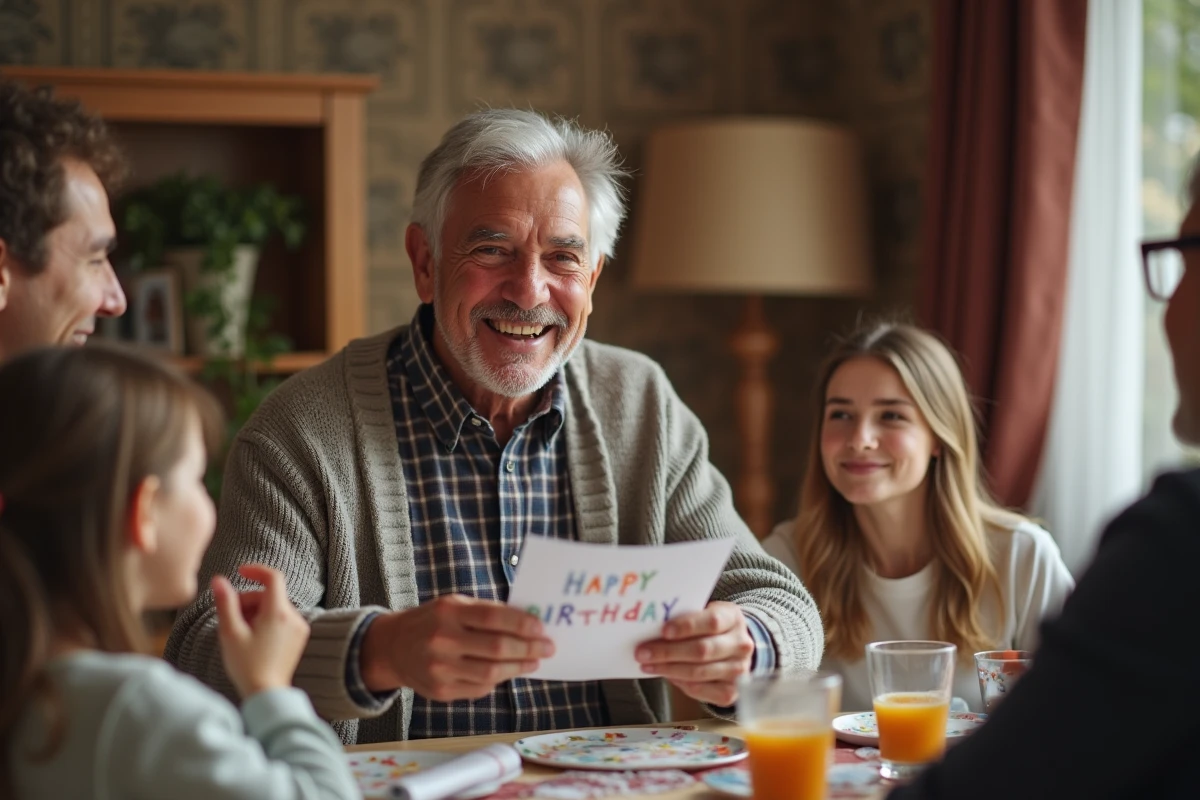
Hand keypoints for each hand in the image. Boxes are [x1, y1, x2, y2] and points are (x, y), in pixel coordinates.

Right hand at [212, 564, 309, 698]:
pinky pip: (282, 620)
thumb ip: (225, 603)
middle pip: (270, 595)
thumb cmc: (247, 666)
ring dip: (256, 612)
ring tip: (240, 632)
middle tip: (231, 618)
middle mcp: (295, 617)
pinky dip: (267, 621)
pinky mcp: (300, 638)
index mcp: (279, 613)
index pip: (273, 577)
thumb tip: (219, 580)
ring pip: (275, 607)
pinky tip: (253, 639)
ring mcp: (300, 628)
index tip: (240, 572)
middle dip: (249, 600)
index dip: (256, 571)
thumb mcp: (231, 633)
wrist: (267, 695)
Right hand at [360, 594, 553, 701]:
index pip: (493, 618)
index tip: (542, 628)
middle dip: (528, 648)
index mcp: (448, 612)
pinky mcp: (441, 691)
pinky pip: (479, 688)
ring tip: (533, 661)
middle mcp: (442, 640)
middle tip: (547, 647)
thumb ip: (487, 612)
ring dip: (518, 668)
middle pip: (496, 648)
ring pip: (491, 673)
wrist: (392, 647)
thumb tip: (528, 622)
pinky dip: (498, 680)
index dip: (522, 624)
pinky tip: (508, 672)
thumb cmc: (432, 621)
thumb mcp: (453, 605)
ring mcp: (440, 668)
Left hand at [635, 601, 754, 706]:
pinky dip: (679, 683)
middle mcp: (741, 645)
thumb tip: (653, 629)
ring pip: (699, 673)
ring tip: (647, 664)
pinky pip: (700, 690)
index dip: (687, 626)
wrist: (734, 647)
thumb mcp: (704, 614)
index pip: (712, 622)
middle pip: (703, 650)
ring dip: (668, 669)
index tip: (663, 631)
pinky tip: (666, 675)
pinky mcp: (730, 692)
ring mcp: (738, 671)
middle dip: (668, 652)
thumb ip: (685, 619)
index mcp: (733, 618)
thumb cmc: (710, 628)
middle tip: (643, 652)